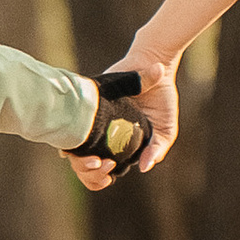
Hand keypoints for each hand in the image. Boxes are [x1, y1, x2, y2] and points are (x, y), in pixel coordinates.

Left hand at [63, 54, 180, 187]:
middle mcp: (108, 134)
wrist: (153, 64)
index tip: (107, 171)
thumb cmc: (163, 98)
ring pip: (79, 146)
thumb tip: (145, 169)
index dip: (102, 175)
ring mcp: (98, 120)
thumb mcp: (166, 127)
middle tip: (97, 162)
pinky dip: (73, 131)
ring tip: (91, 153)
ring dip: (79, 155)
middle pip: (89, 161)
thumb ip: (157, 148)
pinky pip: (75, 122)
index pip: (107, 169)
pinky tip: (79, 134)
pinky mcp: (91, 103)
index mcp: (124, 145)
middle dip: (88, 169)